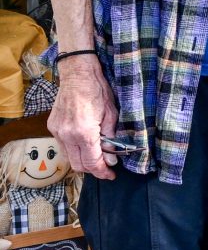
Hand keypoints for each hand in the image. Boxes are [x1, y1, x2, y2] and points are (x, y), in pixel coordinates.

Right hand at [49, 56, 118, 178]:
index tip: (111, 175)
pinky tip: (86, 144)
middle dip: (93, 169)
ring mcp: (57, 132)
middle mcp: (67, 135)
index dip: (103, 172)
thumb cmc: (98, 90)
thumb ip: (110, 138)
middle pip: (79, 165)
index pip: (92, 162)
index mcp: (84, 132)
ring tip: (98, 156)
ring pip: (69, 157)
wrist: (78, 74)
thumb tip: (112, 158)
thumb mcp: (112, 114)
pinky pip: (63, 146)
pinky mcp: (53, 127)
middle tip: (107, 168)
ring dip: (83, 160)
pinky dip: (75, 150)